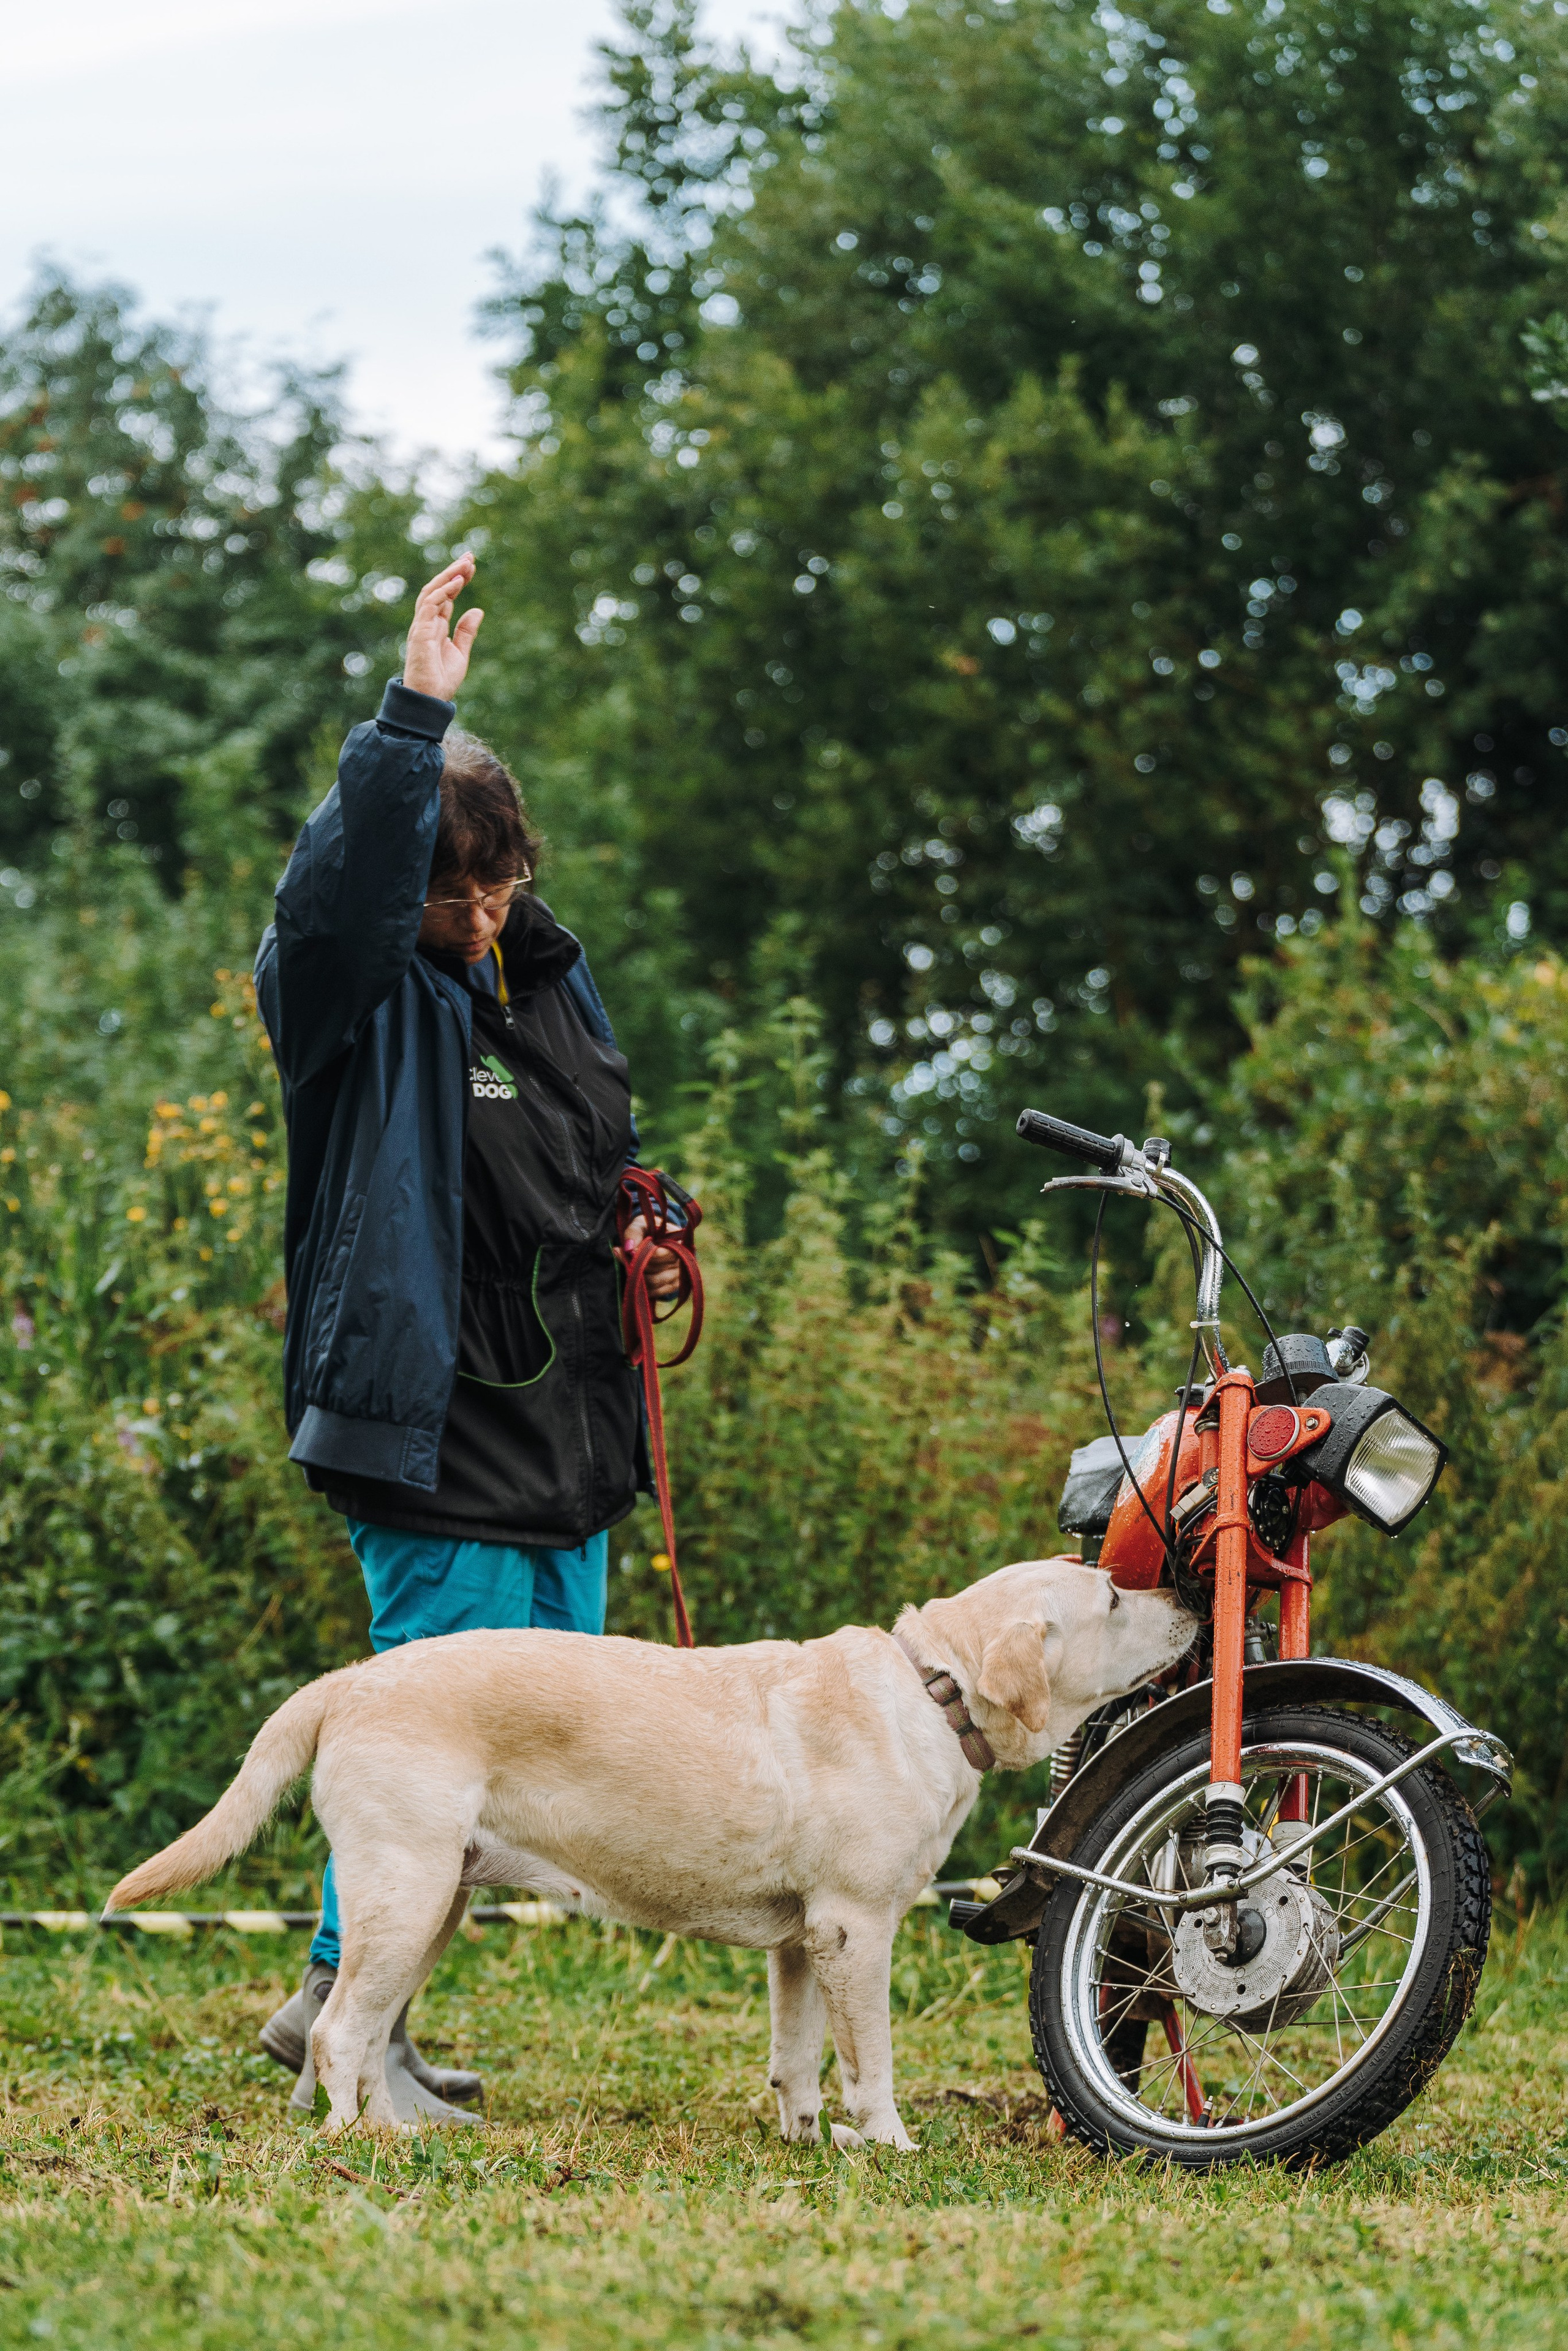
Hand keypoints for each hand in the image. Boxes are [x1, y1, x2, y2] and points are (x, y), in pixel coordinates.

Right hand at [402, 555, 483, 700]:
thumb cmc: (441, 681)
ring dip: (449, 576)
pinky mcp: (420, 632)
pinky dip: (444, 592)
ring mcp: (422, 626)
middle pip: (439, 589)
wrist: (430, 700)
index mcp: (436, 626)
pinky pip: (430, 605)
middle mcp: (427, 622)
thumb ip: (466, 632)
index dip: (458, 579)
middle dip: (453, 571)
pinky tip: (458, 582)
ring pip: (433, 592)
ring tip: (466, 563)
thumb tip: (477, 611)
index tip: (472, 566)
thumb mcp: (461, 653)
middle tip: (470, 556)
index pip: (446, 595)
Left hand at [625, 1215, 683, 1300]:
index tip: (630, 1251)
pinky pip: (655, 1292)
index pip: (665, 1253)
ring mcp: (679, 1274)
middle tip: (622, 1255)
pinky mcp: (673, 1286)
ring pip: (655, 1282)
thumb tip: (629, 1249)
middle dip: (638, 1264)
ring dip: (637, 1275)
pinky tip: (634, 1276)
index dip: (646, 1254)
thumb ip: (634, 1233)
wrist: (654, 1239)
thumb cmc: (648, 1230)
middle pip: (658, 1269)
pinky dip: (642, 1287)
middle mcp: (683, 1259)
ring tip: (626, 1264)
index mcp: (679, 1241)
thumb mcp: (639, 1224)